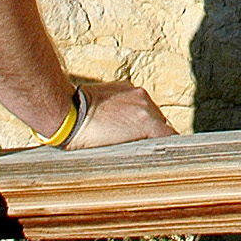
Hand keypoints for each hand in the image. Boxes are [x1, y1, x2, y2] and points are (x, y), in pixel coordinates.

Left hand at [63, 77, 177, 149]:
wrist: (69, 113)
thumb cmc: (88, 139)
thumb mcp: (116, 152)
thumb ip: (139, 150)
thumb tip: (146, 154)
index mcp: (147, 123)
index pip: (171, 136)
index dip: (167, 146)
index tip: (163, 153)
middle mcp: (146, 105)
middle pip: (161, 122)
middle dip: (153, 133)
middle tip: (139, 145)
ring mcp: (136, 93)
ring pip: (150, 110)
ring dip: (143, 120)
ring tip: (125, 131)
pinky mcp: (126, 86)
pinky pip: (137, 100)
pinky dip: (132, 109)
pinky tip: (117, 118)